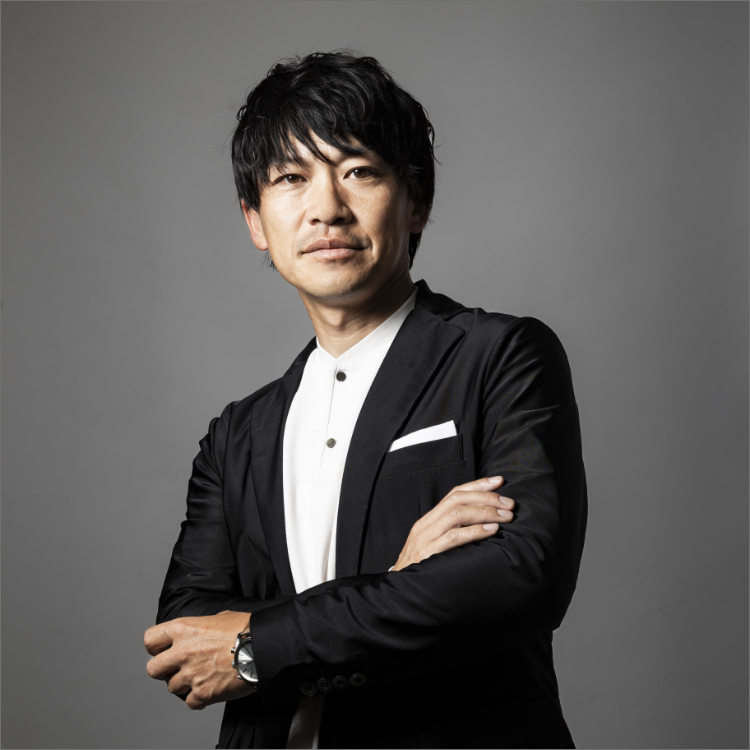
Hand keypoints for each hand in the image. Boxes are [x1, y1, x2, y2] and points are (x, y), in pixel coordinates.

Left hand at [144, 610, 255, 709]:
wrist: (263, 647)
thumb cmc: (245, 629)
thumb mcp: (219, 616)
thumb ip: (199, 627)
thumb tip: (198, 633)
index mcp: (183, 629)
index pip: (150, 640)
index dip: (156, 647)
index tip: (162, 650)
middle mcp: (181, 652)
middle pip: (153, 670)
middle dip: (164, 670)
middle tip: (177, 668)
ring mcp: (190, 675)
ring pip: (171, 688)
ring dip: (184, 684)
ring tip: (201, 677)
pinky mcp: (202, 694)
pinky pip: (189, 703)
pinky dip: (198, 699)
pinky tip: (209, 689)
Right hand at [392, 477, 513, 570]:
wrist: (399, 592)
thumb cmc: (423, 570)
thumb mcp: (434, 546)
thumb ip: (452, 533)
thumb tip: (484, 524)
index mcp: (428, 521)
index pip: (454, 493)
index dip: (477, 485)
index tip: (499, 482)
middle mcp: (426, 525)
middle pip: (457, 499)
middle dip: (486, 498)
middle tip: (509, 503)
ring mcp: (426, 539)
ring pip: (456, 514)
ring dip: (485, 512)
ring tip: (505, 516)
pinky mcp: (428, 555)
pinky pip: (453, 538)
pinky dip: (475, 531)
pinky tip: (491, 531)